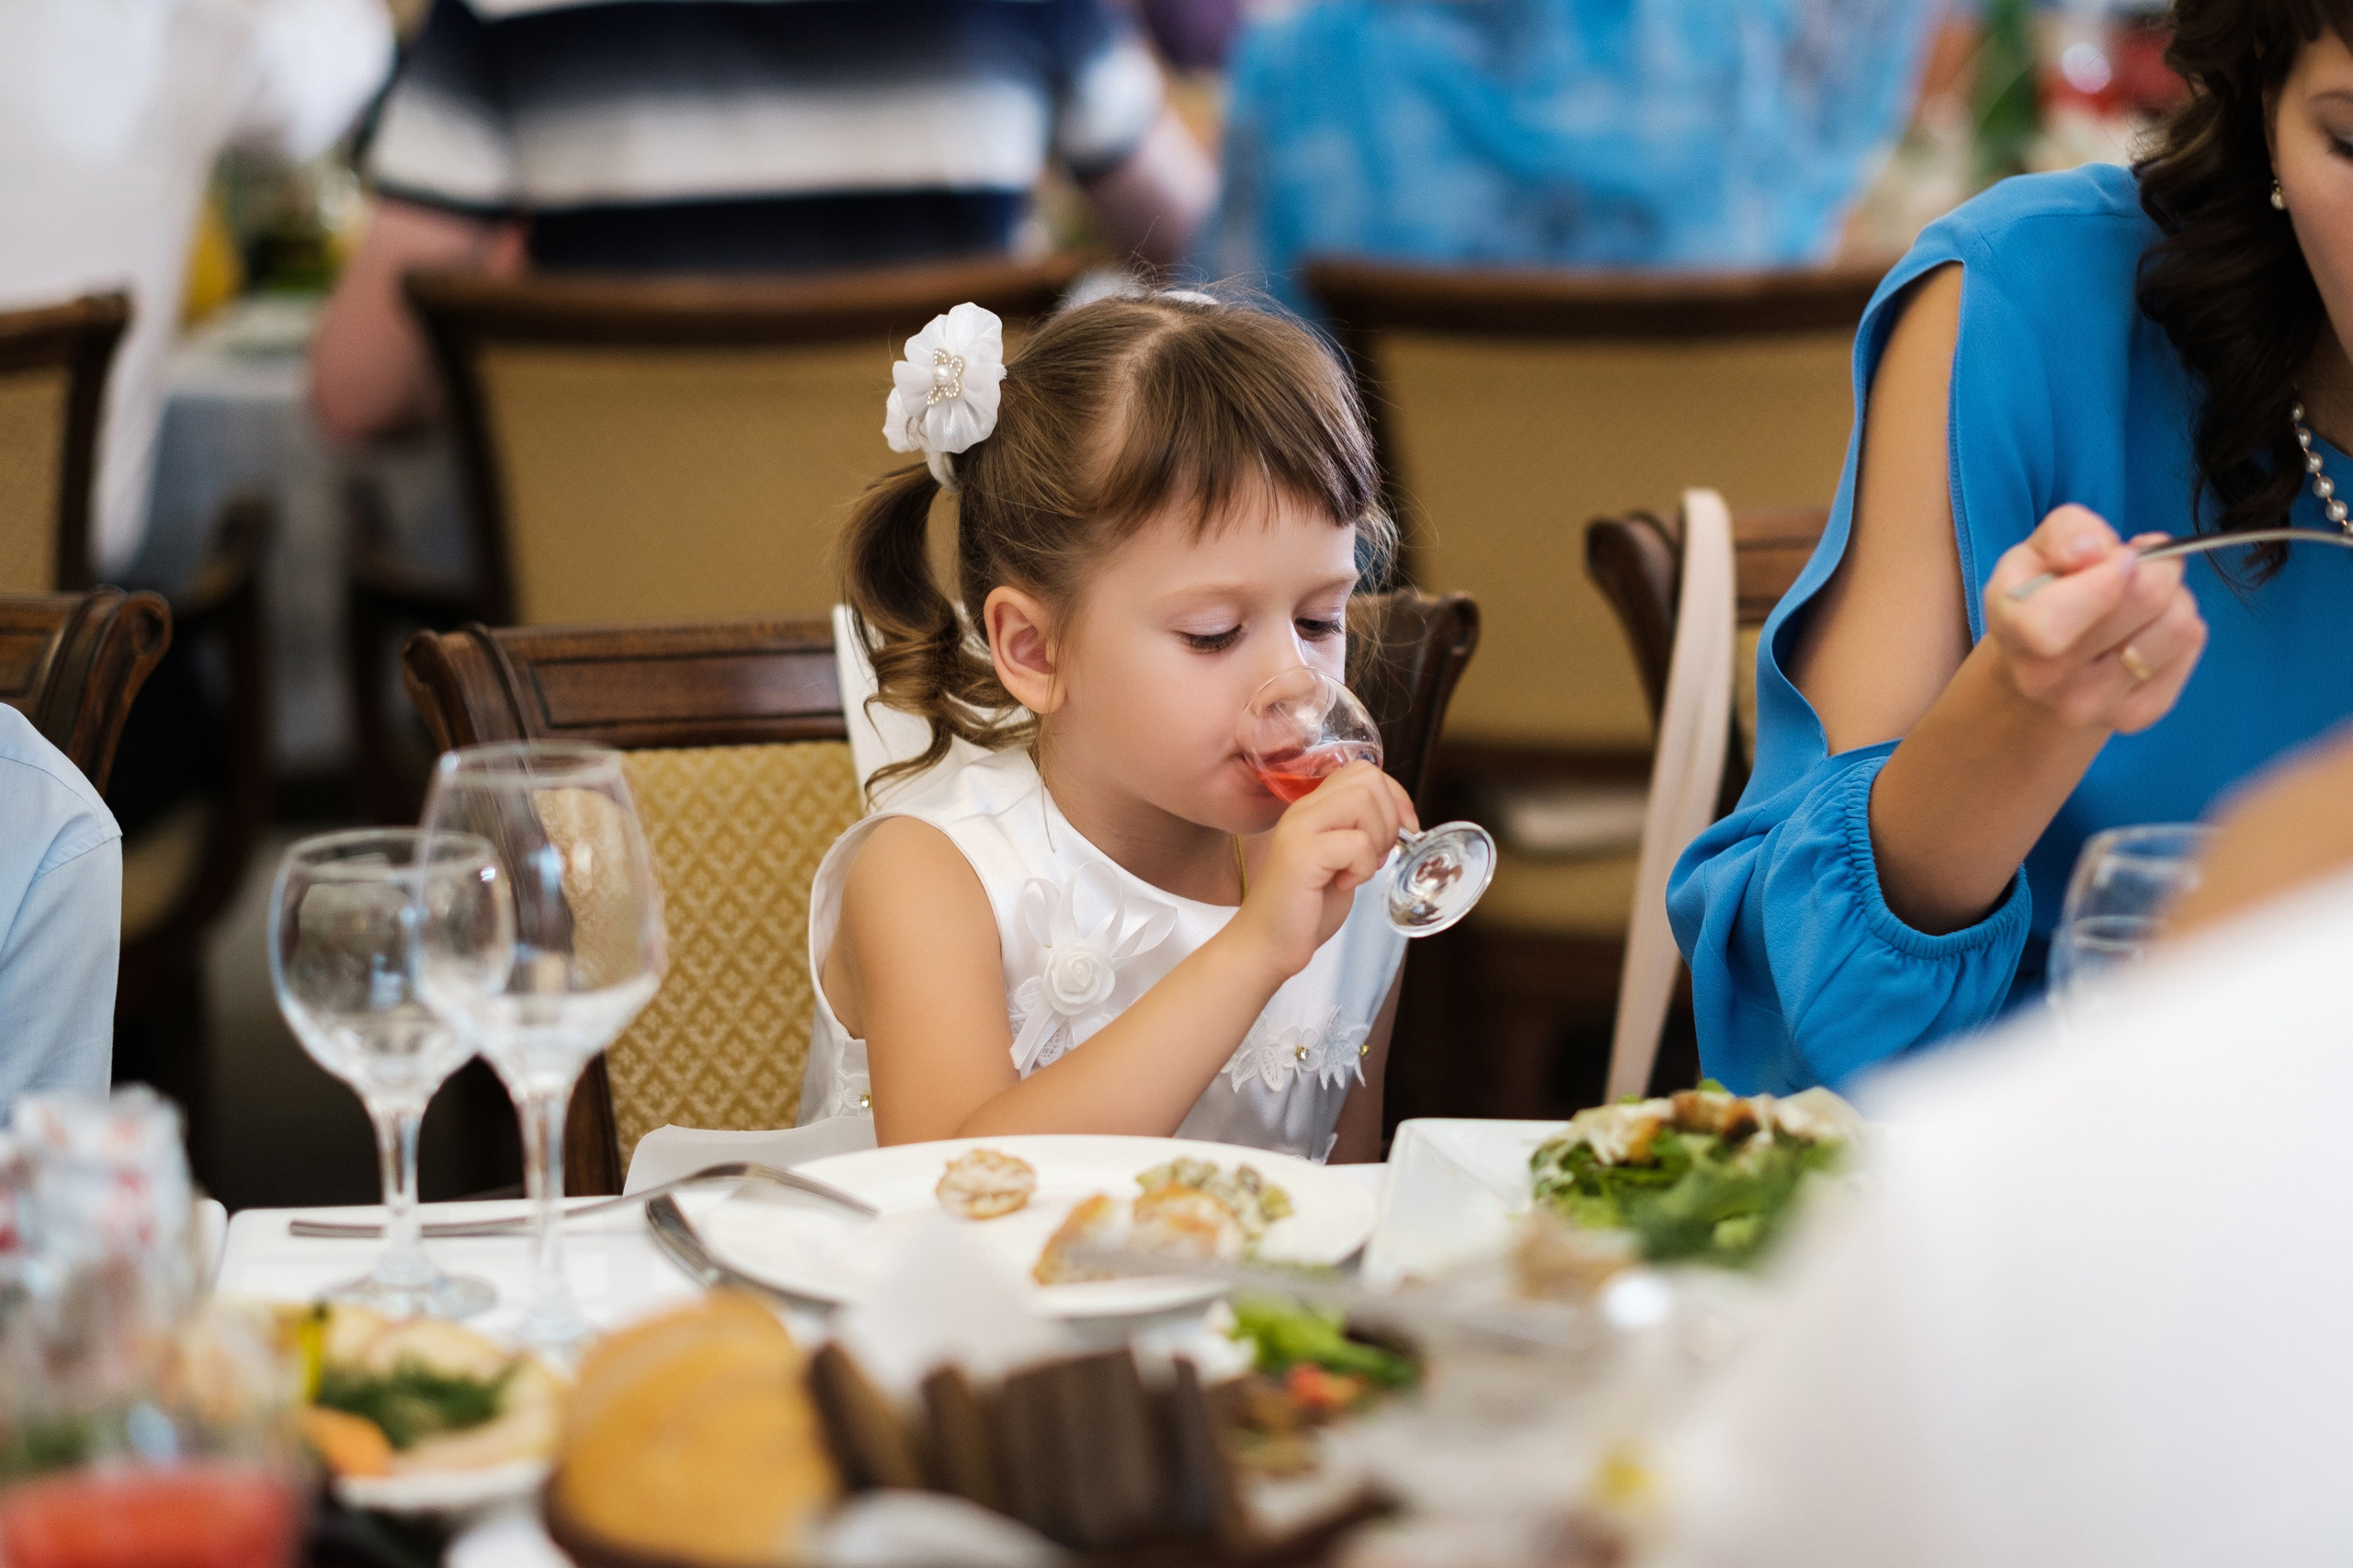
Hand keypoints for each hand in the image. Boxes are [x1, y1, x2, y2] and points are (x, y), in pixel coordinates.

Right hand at [1223, 761, 1416, 980]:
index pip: (1363, 770)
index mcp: (1313, 808)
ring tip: (1360, 868)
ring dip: (1377, 840)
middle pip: (1367, 779)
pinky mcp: (1301, 856)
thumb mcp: (1340, 859)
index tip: (1404, 830)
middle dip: (1389, 817)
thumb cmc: (1305, 907)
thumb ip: (1359, 831)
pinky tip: (1343, 884)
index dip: (1395, 796)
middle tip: (1378, 855)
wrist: (1267, 945)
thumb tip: (1400, 819)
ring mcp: (1299, 829)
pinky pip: (1356, 843)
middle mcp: (1303, 810)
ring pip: (1363, 801)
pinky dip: (1363, 867)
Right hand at [1981, 505, 2207, 733]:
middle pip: (2146, 598)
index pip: (2074, 608)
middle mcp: (2048, 679)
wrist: (2037, 673)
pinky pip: (2191, 645)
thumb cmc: (2039, 599)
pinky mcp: (2139, 714)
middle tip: (2136, 567)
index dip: (2109, 570)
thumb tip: (2095, 551)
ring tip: (2142, 602)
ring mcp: (2095, 705)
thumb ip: (2064, 533)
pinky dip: (2179, 625)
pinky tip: (2147, 630)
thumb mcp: (2034, 551)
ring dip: (2172, 597)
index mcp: (2017, 631)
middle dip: (2153, 566)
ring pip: (2179, 623)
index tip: (2114, 558)